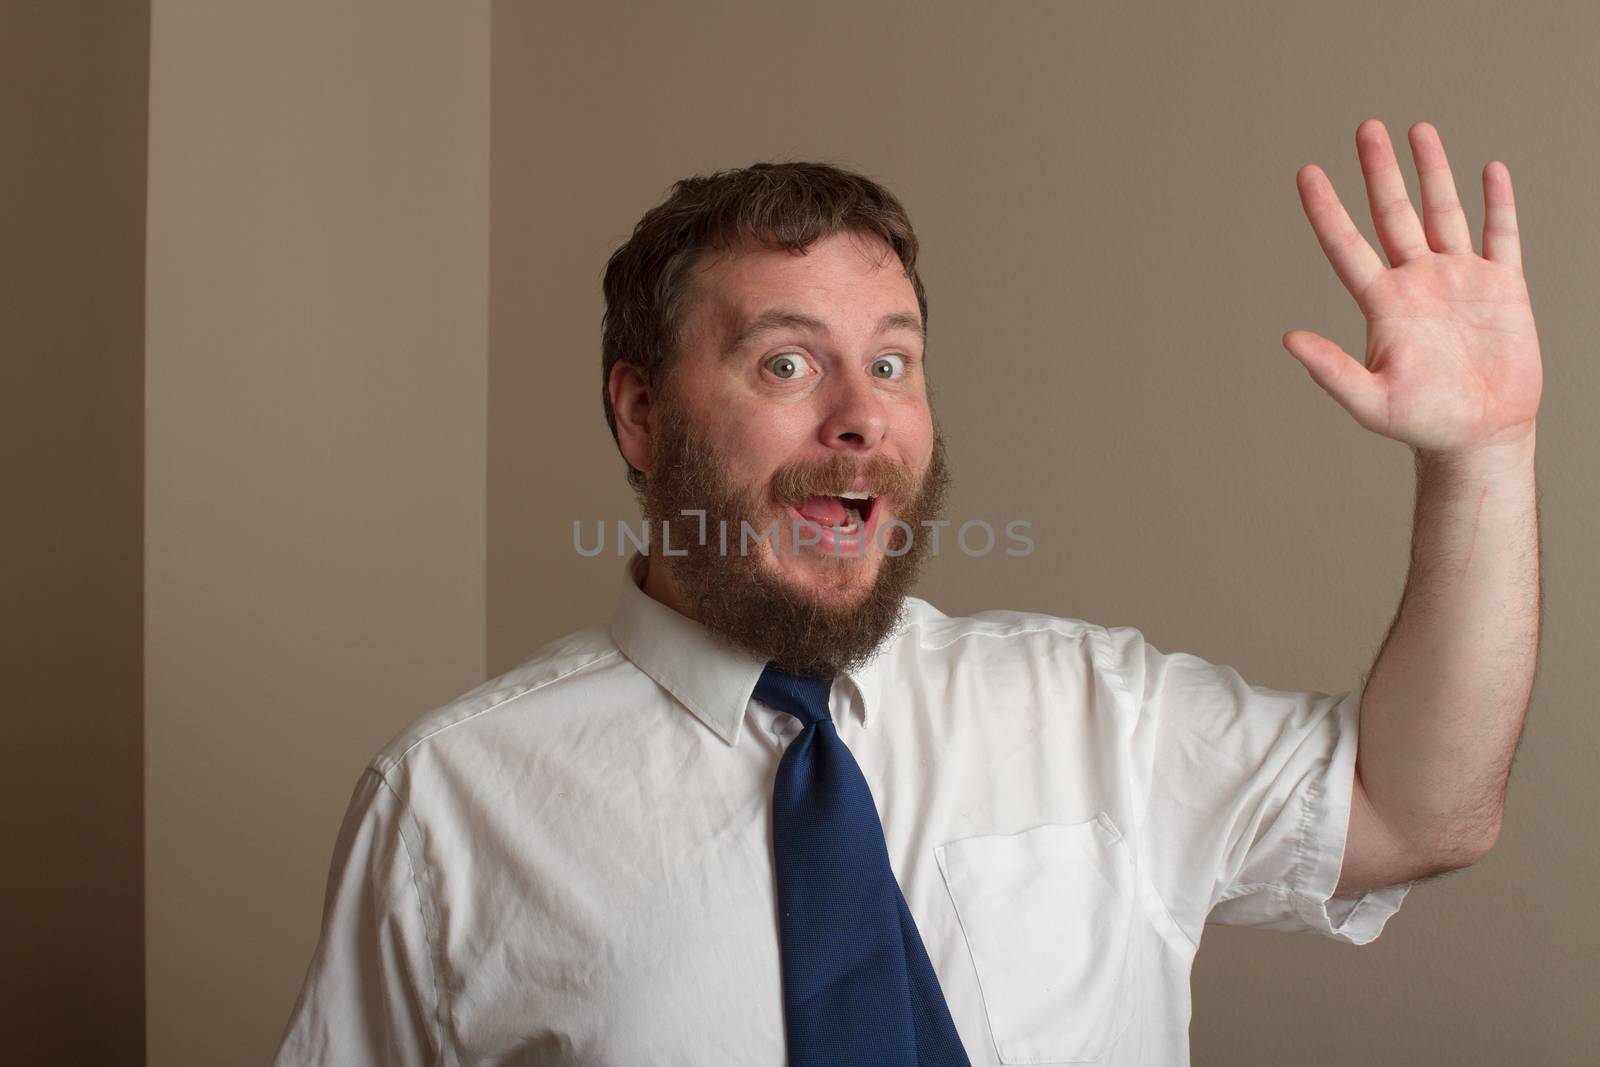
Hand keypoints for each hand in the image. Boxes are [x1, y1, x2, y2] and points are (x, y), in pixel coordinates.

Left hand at [1284, 119, 1541, 461]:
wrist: (1480, 436)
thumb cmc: (1422, 423)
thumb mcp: (1370, 401)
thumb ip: (1331, 370)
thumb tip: (1287, 340)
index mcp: (1384, 304)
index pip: (1347, 244)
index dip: (1326, 208)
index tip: (1307, 171)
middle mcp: (1417, 282)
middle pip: (1394, 213)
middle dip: (1379, 170)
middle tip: (1366, 128)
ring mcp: (1459, 280)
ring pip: (1443, 211)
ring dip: (1431, 171)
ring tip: (1417, 130)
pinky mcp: (1502, 288)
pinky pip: (1500, 235)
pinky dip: (1497, 203)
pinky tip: (1490, 170)